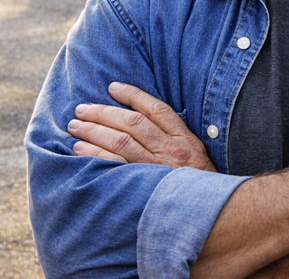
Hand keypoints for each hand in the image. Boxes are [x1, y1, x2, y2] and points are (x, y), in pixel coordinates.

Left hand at [68, 81, 215, 170]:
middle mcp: (169, 150)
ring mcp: (154, 168)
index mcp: (183, 139)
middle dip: (104, 113)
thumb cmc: (196, 180)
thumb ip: (173, 136)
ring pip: (120, 142)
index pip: (157, 109)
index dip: (133, 95)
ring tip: (76, 126)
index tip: (113, 87)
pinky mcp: (141, 184)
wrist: (203, 209)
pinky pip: (113, 165)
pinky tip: (79, 149)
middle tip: (82, 109)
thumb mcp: (194, 154)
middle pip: (133, 123)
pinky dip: (94, 155)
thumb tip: (142, 117)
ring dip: (94, 131)